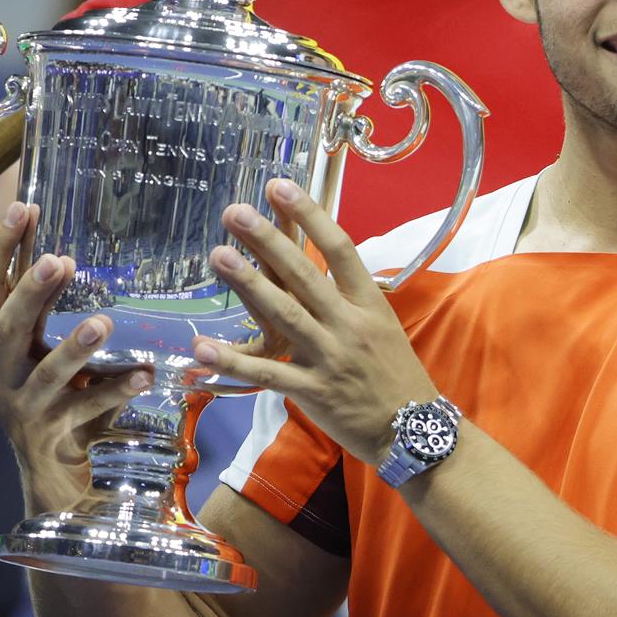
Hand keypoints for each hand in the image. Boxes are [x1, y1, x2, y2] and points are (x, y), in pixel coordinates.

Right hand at [0, 203, 149, 501]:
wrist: (54, 476)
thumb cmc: (57, 395)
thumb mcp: (46, 347)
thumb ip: (54, 305)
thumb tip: (77, 238)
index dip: (0, 248)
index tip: (24, 207)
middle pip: (6, 326)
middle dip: (32, 292)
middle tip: (62, 261)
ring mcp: (23, 405)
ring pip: (45, 372)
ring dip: (74, 346)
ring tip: (103, 322)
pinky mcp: (52, 434)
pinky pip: (87, 409)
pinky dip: (116, 391)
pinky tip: (145, 375)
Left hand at [192, 178, 435, 468]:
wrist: (413, 430)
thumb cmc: (396, 376)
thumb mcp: (384, 326)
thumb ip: (351, 299)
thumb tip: (322, 266)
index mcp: (369, 303)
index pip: (341, 248)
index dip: (310, 215)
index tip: (281, 187)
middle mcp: (350, 324)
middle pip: (306, 274)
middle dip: (269, 240)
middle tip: (236, 212)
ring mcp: (330, 357)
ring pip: (286, 314)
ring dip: (249, 284)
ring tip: (218, 255)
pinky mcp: (312, 391)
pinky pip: (267, 374)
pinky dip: (233, 361)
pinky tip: (202, 348)